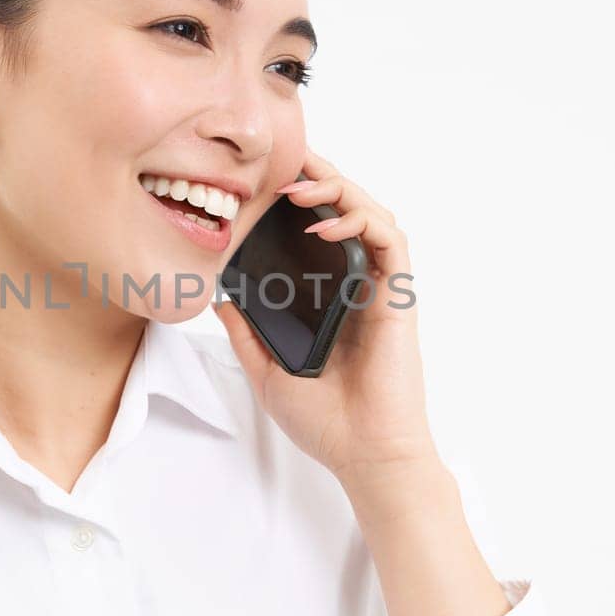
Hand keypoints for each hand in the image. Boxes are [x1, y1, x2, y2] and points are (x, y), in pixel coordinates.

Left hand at [212, 147, 437, 485]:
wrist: (364, 454)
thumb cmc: (326, 422)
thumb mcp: (267, 370)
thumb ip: (246, 332)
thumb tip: (217, 296)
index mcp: (332, 298)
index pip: (321, 231)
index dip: (301, 198)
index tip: (267, 179)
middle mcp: (359, 285)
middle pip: (348, 210)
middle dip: (320, 177)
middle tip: (285, 160)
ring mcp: (381, 289)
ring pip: (371, 214)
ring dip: (339, 189)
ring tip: (300, 186)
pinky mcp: (397, 297)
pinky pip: (388, 241)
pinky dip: (360, 221)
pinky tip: (323, 224)